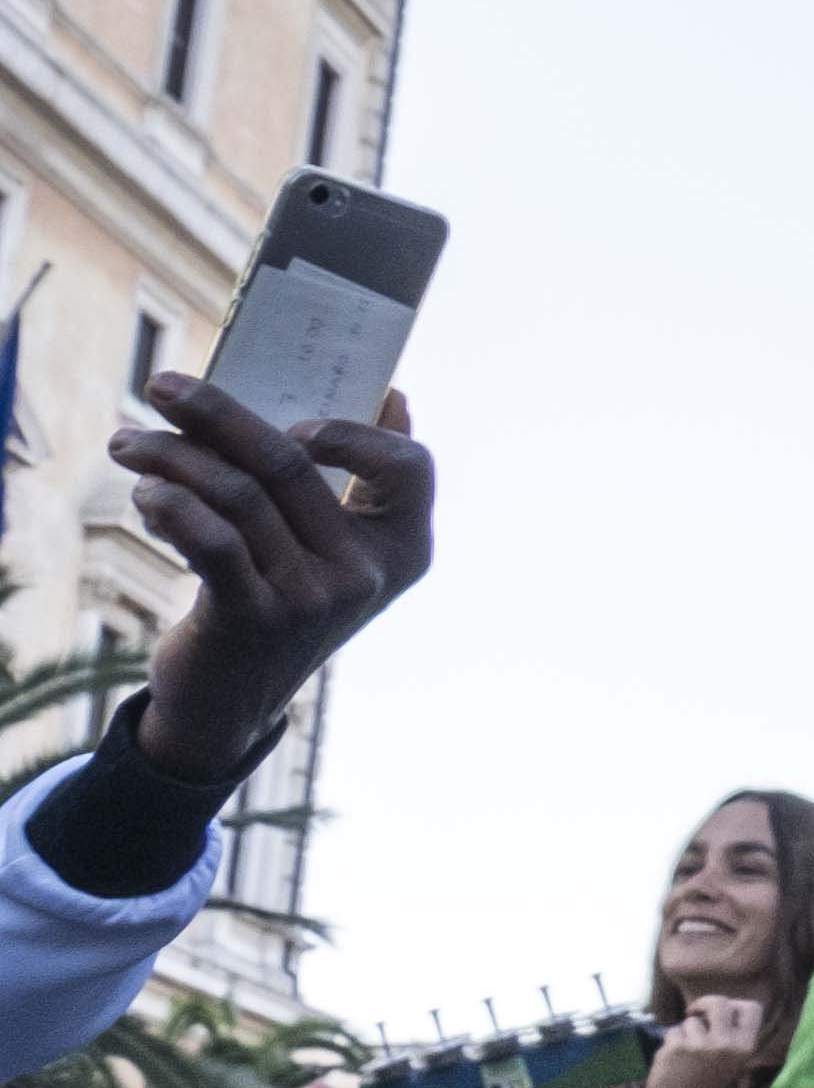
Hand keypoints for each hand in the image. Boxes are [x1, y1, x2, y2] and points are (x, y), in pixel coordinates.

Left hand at [117, 376, 432, 784]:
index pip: (410, 469)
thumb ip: (361, 482)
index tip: (298, 418)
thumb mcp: (332, 550)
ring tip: (129, 442)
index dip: (359, 434)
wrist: (230, 704)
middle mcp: (364, 573)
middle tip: (162, 384)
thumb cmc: (281, 603)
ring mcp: (310, 598)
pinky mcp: (251, 618)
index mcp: (400, 548)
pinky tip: (145, 491)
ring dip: (171, 457)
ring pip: (237, 495)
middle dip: (217, 414)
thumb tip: (394, 396)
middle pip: (290, 464)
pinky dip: (172, 505)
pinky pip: (210, 540)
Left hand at [646, 994, 771, 1087]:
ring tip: (684, 1054)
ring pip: (690, 1021)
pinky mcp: (678, 1048)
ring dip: (684, 1033)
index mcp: (745, 1047)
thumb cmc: (706, 1081)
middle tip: (694, 1012)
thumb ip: (731, 1033)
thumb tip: (718, 1004)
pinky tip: (672, 1061)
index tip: (718, 1012)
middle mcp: (727, 1044)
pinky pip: (672, 1032)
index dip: (734, 1003)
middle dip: (704, 1003)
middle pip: (720, 1002)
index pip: (751, 1008)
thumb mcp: (732, 1058)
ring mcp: (701, 1046)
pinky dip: (669, 1043)